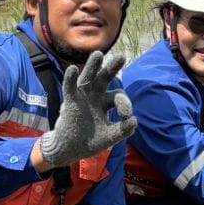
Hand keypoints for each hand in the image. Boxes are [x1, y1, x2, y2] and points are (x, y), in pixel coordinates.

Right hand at [37, 51, 134, 168]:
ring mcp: (82, 97)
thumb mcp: (108, 138)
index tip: (126, 116)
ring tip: (98, 54)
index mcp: (106, 102)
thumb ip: (122, 131)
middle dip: (112, 67)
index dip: (125, 104)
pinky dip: (70, 79)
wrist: (68, 150)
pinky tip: (72, 69)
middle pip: (105, 78)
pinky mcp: (70, 102)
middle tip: (122, 57)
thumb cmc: (89, 142)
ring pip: (88, 78)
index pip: (119, 96)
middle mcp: (95, 95)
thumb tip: (134, 121)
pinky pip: (70, 88)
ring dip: (92, 66)